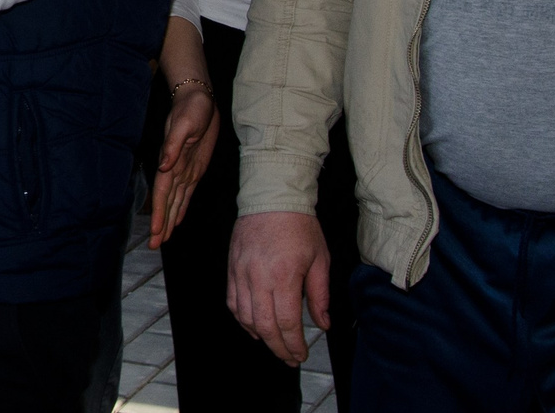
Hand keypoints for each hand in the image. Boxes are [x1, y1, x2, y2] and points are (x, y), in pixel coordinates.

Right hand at [147, 84, 217, 247]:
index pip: (162, 192)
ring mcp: (183, 169)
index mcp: (170, 160)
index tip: (156, 232)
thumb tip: (163, 165)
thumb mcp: (184, 124)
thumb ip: (173, 145)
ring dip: (168, 219)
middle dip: (161, 223)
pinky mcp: (194, 167)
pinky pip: (185, 192)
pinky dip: (179, 207)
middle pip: (165, 201)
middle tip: (154, 246)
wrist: (199, 97)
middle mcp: (174, 168)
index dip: (159, 213)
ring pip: (174, 200)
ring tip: (162, 238)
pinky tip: (177, 218)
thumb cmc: (192, 107)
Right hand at [229, 211, 329, 368]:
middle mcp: (259, 277)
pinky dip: (242, 319)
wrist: (272, 196)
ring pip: (244, 317)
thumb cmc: (298, 225)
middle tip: (289, 358)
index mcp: (284, 275)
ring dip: (260, 336)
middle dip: (278, 348)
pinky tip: (253, 325)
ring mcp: (242, 272)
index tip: (301, 354)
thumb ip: (320, 295)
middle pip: (264, 326)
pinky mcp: (232, 267)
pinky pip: (232, 301)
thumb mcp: (320, 259)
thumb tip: (323, 323)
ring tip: (274, 343)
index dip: (294, 345)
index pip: (287, 323)